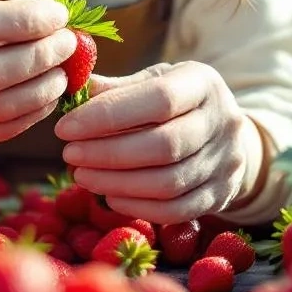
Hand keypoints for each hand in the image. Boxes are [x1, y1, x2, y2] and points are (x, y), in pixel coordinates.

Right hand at [0, 0, 76, 150]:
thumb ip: (1, 16)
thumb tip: (56, 21)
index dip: (27, 19)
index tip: (59, 14)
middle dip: (42, 55)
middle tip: (69, 43)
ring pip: (3, 106)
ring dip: (44, 87)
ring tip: (63, 71)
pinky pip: (3, 129)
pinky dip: (35, 112)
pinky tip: (49, 95)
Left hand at [53, 61, 257, 223]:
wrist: (225, 135)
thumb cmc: (178, 102)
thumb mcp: (155, 81)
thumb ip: (117, 88)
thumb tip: (73, 89)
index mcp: (203, 84)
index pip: (159, 99)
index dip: (108, 115)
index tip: (66, 127)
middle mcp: (222, 123)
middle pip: (163, 146)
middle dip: (107, 153)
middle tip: (69, 154)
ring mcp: (225, 163)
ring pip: (168, 183)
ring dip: (116, 182)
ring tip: (81, 175)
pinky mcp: (221, 195)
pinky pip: (175, 210)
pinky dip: (136, 206)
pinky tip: (108, 196)